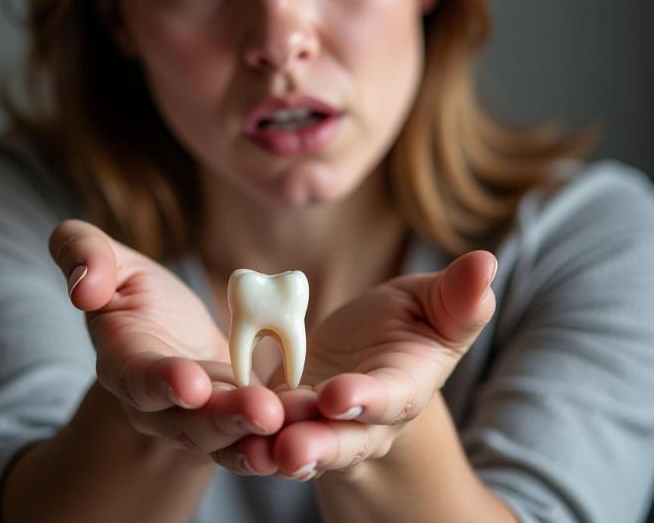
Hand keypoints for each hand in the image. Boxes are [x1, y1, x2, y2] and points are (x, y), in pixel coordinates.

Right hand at [49, 219, 283, 461]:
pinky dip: (278, 441)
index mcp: (123, 361)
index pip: (136, 376)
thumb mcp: (110, 262)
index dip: (160, 381)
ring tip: (292, 430)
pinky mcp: (234, 421)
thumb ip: (83, 255)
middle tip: (262, 413)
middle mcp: (158, 404)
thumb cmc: (134, 293)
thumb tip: (82, 283)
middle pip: (187, 420)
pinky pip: (253, 437)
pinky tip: (309, 433)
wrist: (167, 334)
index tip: (189, 383)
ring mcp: (197, 419)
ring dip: (256, 437)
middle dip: (223, 419)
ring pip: (224, 437)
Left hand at [236, 250, 496, 479]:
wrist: (366, 358)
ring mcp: (324, 426)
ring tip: (252, 449)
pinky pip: (268, 432)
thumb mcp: (430, 307)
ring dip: (277, 447)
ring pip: (303, 443)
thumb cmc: (405, 327)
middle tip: (291, 447)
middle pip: (345, 438)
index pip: (392, 397)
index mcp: (403, 385)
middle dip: (320, 443)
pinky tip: (223, 432)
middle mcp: (365, 419)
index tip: (343, 398)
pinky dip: (247, 435)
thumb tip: (487, 261)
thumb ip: (457, 297)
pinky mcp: (288, 421)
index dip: (370, 400)